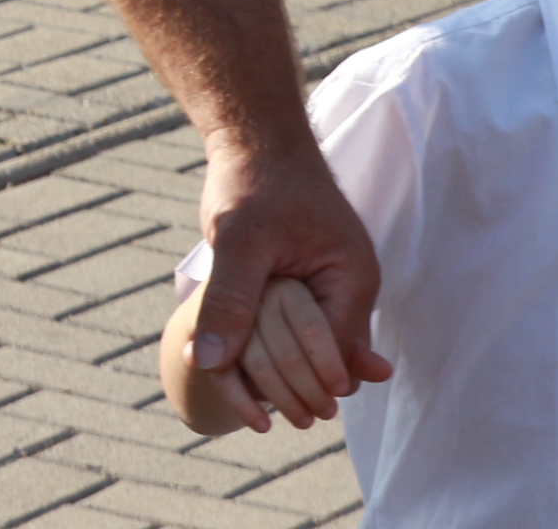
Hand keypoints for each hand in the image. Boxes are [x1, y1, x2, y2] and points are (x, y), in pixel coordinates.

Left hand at [184, 140, 388, 406]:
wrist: (255, 139)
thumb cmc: (256, 181)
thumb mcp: (239, 239)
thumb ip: (229, 299)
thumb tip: (206, 362)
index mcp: (351, 282)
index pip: (336, 358)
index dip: (301, 386)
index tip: (264, 411)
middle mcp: (346, 292)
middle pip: (324, 362)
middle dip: (290, 387)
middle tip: (257, 417)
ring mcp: (325, 289)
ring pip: (305, 349)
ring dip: (275, 370)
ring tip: (246, 401)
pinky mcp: (301, 285)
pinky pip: (289, 328)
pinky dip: (266, 345)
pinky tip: (238, 365)